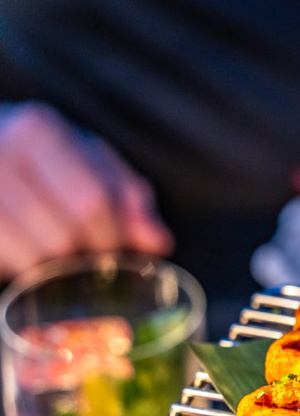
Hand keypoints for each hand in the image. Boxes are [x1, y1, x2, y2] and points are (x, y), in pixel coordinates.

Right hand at [0, 101, 172, 279]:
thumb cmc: (51, 161)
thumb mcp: (96, 166)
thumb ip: (130, 199)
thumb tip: (158, 242)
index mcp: (40, 133)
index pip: (92, 200)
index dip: (113, 236)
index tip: (121, 252)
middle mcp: (1, 156)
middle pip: (65, 234)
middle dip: (90, 257)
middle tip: (97, 262)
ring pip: (36, 257)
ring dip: (62, 271)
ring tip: (68, 261)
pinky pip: (11, 267)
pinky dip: (33, 274)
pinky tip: (40, 263)